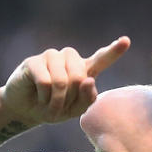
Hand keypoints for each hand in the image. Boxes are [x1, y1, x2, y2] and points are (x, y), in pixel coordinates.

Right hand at [2, 37, 130, 124]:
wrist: (25, 110)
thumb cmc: (53, 108)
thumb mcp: (75, 110)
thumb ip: (87, 99)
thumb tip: (88, 80)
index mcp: (84, 69)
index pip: (102, 58)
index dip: (114, 50)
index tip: (126, 41)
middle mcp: (70, 59)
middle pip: (80, 77)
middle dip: (70, 98)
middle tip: (60, 106)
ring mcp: (52, 57)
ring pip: (62, 81)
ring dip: (56, 100)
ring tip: (49, 104)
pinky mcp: (33, 61)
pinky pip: (45, 81)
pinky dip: (43, 97)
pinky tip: (38, 97)